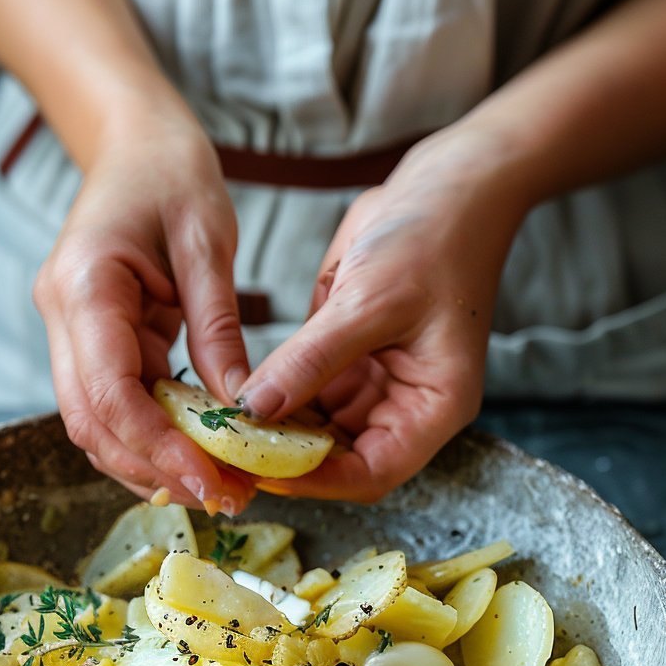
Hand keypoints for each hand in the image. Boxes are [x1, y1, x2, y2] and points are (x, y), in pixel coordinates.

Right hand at [33, 115, 254, 513]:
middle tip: (223, 497)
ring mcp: (69, 331)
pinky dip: (149, 436)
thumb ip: (219, 328)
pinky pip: (113, 404)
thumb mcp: (209, 242)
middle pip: (91, 423)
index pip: (109, 392)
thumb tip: (240, 410)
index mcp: (85, 284)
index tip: (210, 482)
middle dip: (152, 469)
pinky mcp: (90, 341)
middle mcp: (62, 315)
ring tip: (216, 487)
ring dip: (148, 463)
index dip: (156, 448)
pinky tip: (195, 455)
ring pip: (95, 424)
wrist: (134, 142)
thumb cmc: (172, 174)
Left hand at [237, 126, 529, 502]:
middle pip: (340, 460)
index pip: (373, 472)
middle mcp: (404, 405)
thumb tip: (254, 408)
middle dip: (285, 462)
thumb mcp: (369, 301)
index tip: (261, 471)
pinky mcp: (346, 359)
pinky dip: (271, 398)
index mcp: (433, 406)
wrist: (446, 184)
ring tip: (219, 432)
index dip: (318, 481)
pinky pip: (303, 393)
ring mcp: (374, 384)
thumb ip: (312, 359)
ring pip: (315, 431)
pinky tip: (230, 397)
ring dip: (271, 433)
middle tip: (224, 455)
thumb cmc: (433, 239)